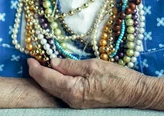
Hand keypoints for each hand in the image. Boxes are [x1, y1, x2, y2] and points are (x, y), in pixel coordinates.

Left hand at [27, 57, 144, 108]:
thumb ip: (70, 65)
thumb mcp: (93, 65)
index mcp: (73, 90)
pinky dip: (57, 83)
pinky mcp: (82, 103)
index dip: (36, 69)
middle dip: (38, 74)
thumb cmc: (117, 77)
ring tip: (41, 66)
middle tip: (32, 61)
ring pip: (55, 91)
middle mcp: (72, 101)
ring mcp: (77, 104)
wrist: (134, 92)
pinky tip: (56, 75)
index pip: (47, 78)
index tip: (29, 59)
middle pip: (48, 87)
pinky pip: (64, 93)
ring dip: (46, 79)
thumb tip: (52, 62)